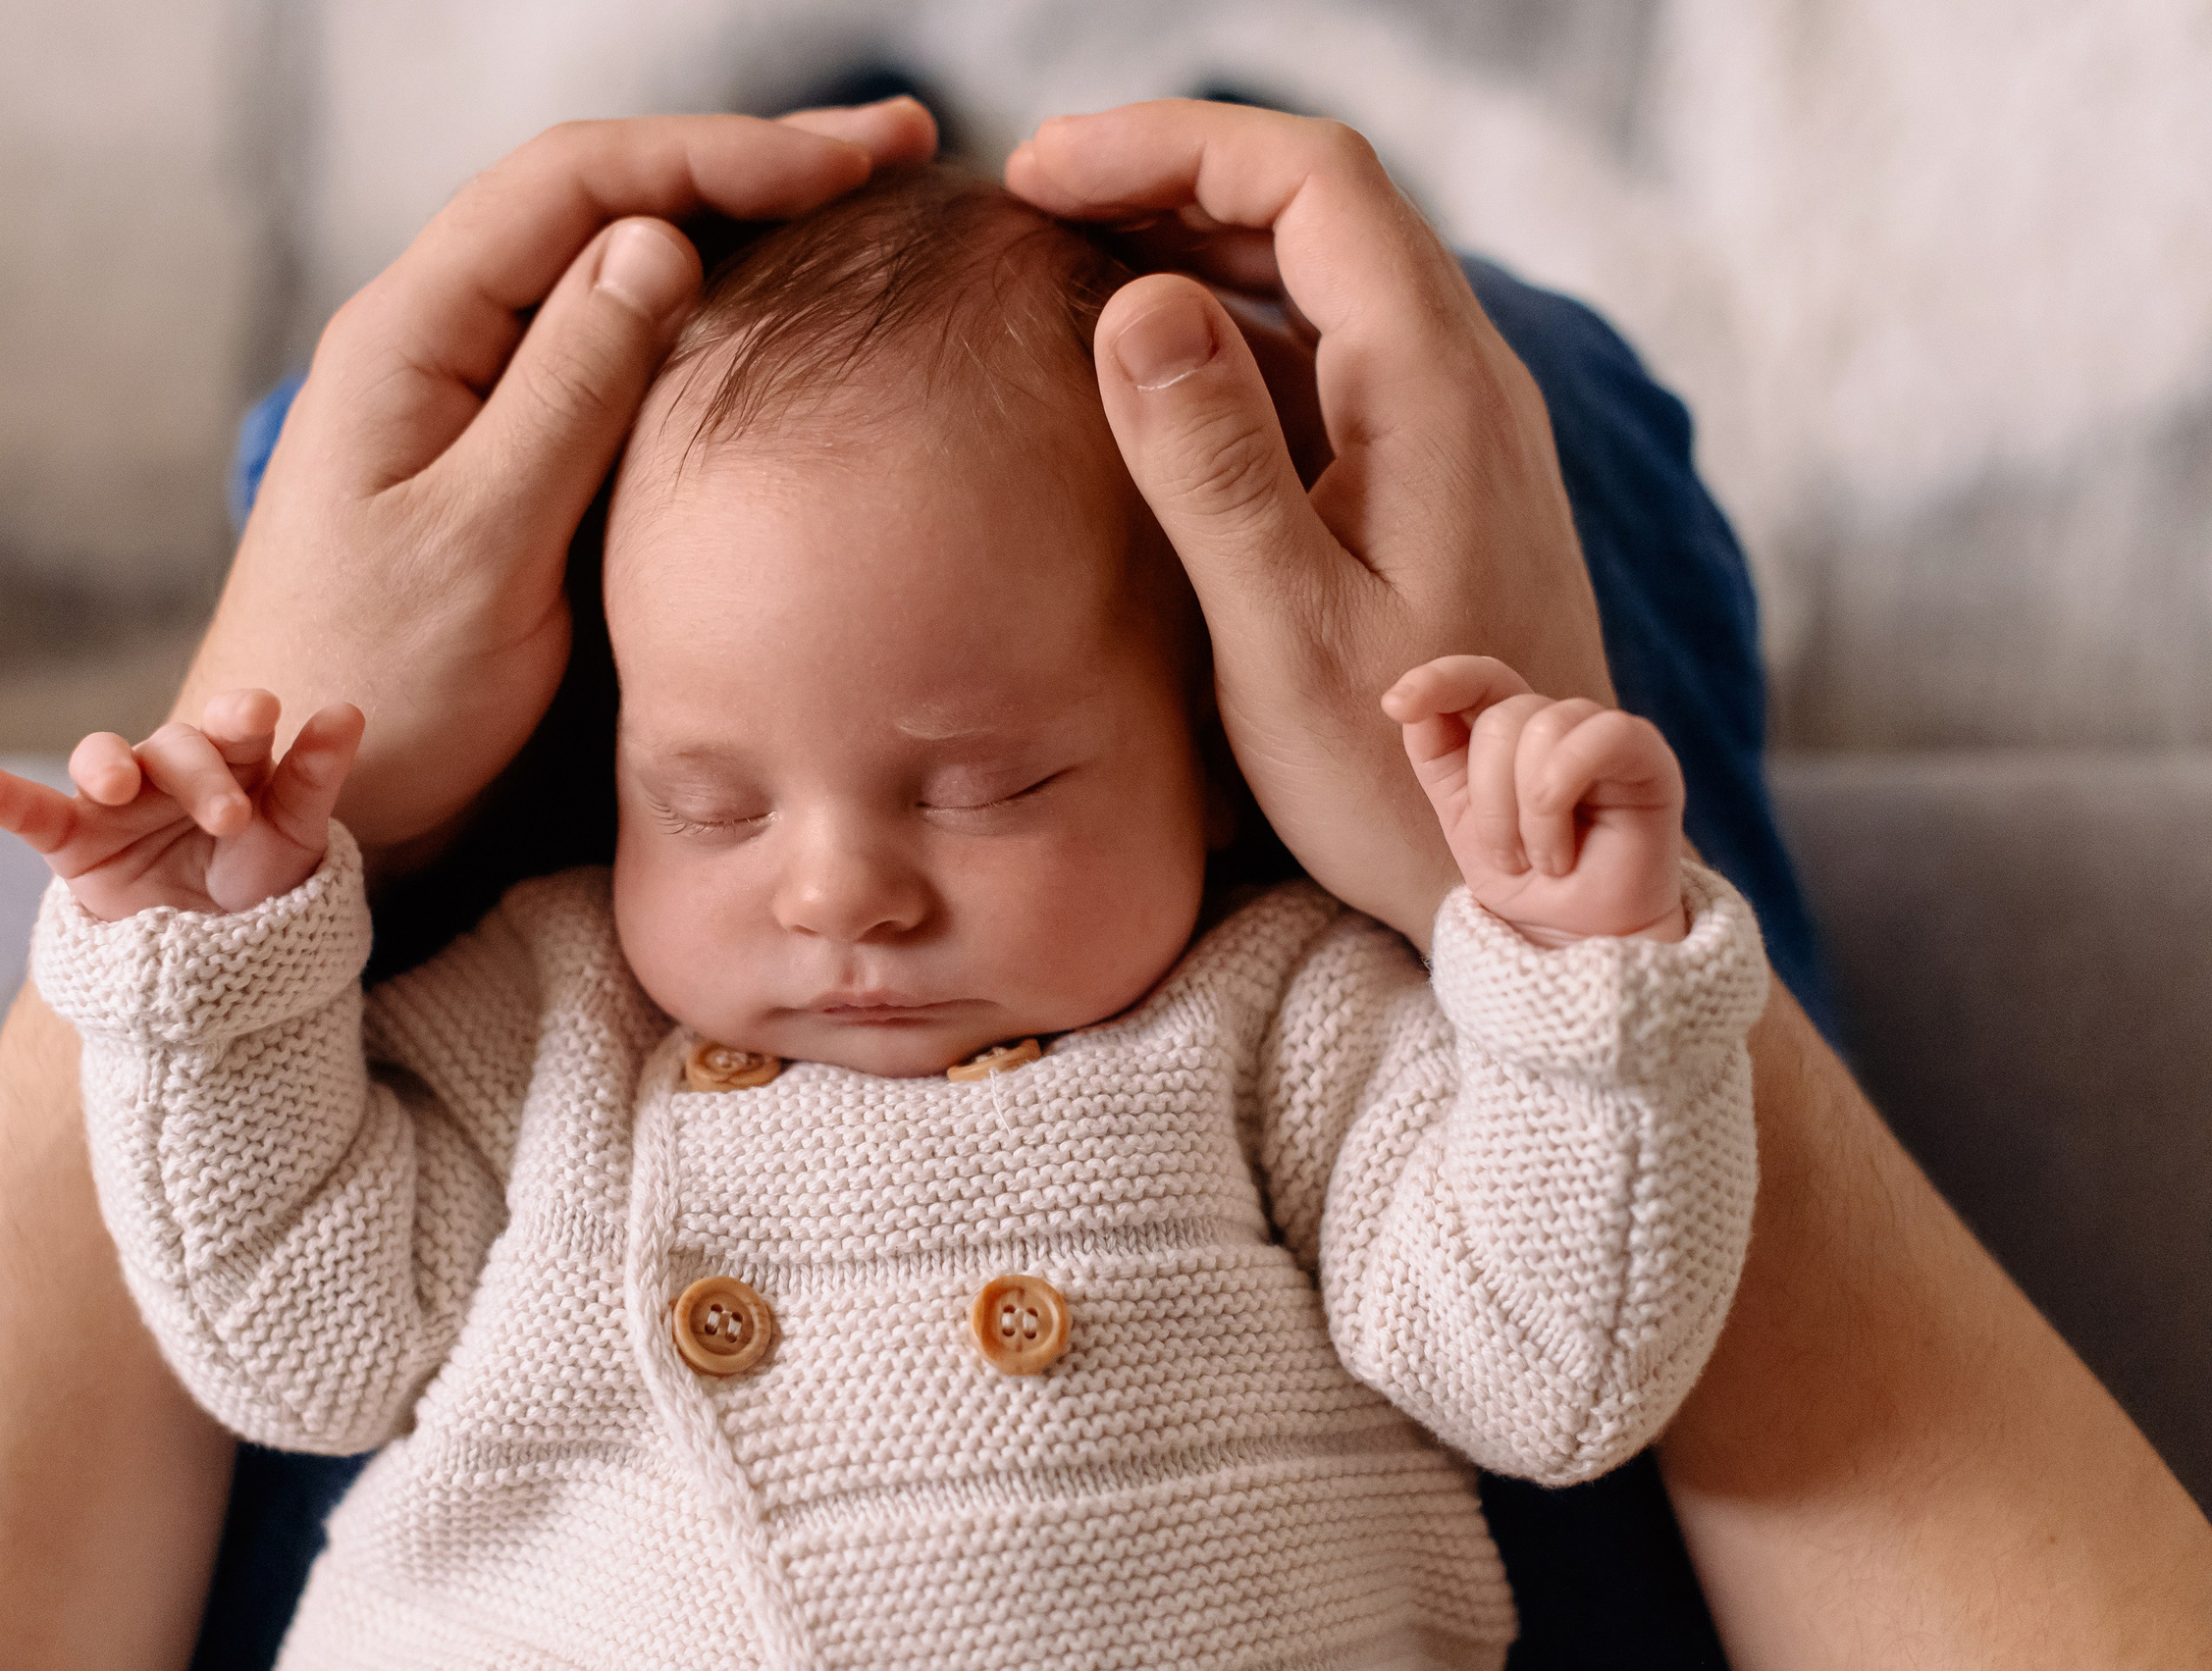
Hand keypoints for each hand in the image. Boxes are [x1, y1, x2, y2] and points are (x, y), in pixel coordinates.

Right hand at [0, 691, 362, 919]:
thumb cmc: (263, 884)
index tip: (261, 716)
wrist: (223, 963)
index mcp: (233, 758)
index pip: (235, 724)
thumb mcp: (297, 838)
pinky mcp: (73, 842)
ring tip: (117, 785)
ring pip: (101, 757)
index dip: (243, 716)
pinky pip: (28, 811)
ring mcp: (117, 802)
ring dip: (107, 762)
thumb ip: (314, 778)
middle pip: (176, 745)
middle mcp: (171, 769)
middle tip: (229, 818)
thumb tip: (349, 709)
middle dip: (201, 775)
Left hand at [180, 99, 935, 875]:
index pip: (577, 182)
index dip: (720, 153)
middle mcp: (438, 339)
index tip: (849, 161)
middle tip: (893, 150)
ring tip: (857, 209)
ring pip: (612, 268)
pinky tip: (775, 320)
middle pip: (602, 200)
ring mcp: (471, 395)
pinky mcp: (507, 456)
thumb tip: (658, 245)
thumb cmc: (373, 690)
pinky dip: (703, 317)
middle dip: (747, 164)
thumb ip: (568, 393)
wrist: (309, 808)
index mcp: (410, 334)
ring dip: (734, 227)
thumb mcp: (480, 545)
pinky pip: (610, 352)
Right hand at [1005, 100, 1611, 946]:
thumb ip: (1212, 466)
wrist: (1523, 869)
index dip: (1171, 146)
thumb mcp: (1283, 633)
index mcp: (1434, 390)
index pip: (1311, 181)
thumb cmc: (1401, 776)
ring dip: (1199, 242)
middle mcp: (1463, 379)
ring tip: (1069, 258)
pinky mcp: (1435, 473)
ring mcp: (1455, 423)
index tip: (1042, 174)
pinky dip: (1232, 322)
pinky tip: (1150, 362)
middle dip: (1173, 175)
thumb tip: (1132, 304)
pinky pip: (1330, 348)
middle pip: (1321, 203)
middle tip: (1034, 200)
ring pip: (1326, 270)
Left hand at [1384, 656, 1685, 943]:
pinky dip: (1562, 795)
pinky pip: (1603, 735)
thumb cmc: (1525, 880)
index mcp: (1513, 732)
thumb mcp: (1460, 816)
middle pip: (1502, 717)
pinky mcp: (1649, 757)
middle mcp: (1559, 723)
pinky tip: (1565, 854)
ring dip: (1527, 816)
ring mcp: (1605, 735)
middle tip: (1509, 858)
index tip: (1396, 704)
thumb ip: (1436, 754)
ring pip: (1542, 728)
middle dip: (1489, 800)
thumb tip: (1404, 700)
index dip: (1439, 679)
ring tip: (1544, 863)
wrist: (1576, 941)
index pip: (1479, 678)